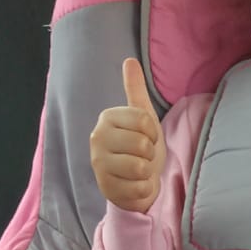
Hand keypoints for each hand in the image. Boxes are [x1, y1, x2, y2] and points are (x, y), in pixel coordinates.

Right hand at [90, 58, 166, 213]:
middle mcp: (97, 138)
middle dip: (149, 154)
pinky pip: (140, 187)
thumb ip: (135, 90)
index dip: (153, 133)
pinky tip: (135, 185)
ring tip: (139, 170)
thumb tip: (129, 60)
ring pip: (140, 167)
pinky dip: (144, 189)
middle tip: (141, 156)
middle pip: (142, 144)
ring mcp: (99, 165)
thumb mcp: (142, 118)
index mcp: (107, 118)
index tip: (147, 138)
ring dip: (147, 171)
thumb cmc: (139, 149)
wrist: (134, 183)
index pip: (144, 121)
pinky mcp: (106, 188)